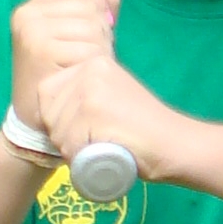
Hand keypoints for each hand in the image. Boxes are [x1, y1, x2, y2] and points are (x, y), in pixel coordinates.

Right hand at [10, 0, 119, 133]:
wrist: (36, 120)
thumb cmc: (58, 80)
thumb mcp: (75, 41)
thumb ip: (95, 14)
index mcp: (32, 9)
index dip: (94, 2)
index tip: (96, 29)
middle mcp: (28, 16)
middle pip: (88, 6)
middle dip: (101, 32)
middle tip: (89, 59)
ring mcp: (33, 32)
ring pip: (92, 26)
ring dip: (100, 50)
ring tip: (85, 69)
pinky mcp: (42, 50)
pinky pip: (88, 48)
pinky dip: (94, 65)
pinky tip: (82, 78)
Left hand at [39, 45, 181, 179]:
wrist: (176, 142)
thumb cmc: (145, 129)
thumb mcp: (113, 97)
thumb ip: (87, 94)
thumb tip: (52, 110)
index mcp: (91, 63)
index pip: (47, 90)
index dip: (57, 117)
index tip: (80, 130)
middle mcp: (88, 69)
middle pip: (48, 112)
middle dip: (63, 136)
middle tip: (93, 144)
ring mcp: (90, 89)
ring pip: (57, 131)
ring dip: (72, 151)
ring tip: (101, 150)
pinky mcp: (93, 111)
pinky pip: (69, 145)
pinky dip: (81, 160)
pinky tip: (104, 156)